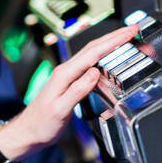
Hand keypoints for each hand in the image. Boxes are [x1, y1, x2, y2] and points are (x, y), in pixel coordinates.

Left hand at [0, 24, 138, 160]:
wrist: (28, 132)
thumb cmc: (41, 124)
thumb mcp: (60, 110)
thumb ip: (77, 91)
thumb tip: (94, 73)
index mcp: (64, 75)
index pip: (93, 53)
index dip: (113, 41)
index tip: (129, 33)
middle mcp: (65, 71)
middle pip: (93, 48)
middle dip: (115, 37)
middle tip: (133, 30)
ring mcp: (67, 75)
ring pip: (92, 54)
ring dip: (110, 44)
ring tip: (126, 39)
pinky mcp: (69, 82)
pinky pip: (89, 64)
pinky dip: (103, 57)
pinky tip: (110, 58)